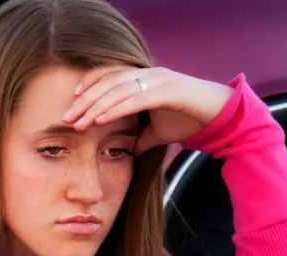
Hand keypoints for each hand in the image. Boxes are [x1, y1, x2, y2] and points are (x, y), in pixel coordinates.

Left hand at [61, 66, 234, 153]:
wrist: (221, 117)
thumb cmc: (190, 120)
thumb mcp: (159, 132)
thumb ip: (142, 137)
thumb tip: (129, 150)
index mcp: (145, 77)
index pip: (109, 75)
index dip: (88, 84)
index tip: (70, 101)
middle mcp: (150, 74)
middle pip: (108, 81)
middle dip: (84, 100)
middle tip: (65, 117)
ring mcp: (160, 80)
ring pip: (117, 89)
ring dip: (94, 106)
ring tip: (77, 122)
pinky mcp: (169, 91)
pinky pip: (135, 99)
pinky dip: (114, 109)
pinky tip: (99, 120)